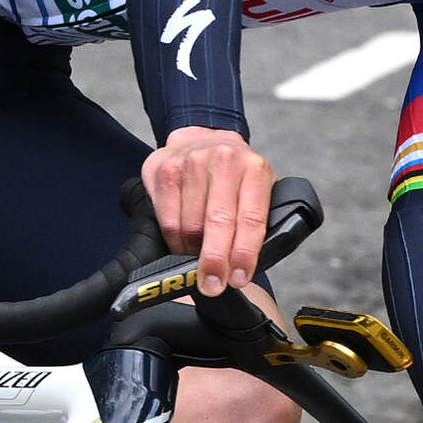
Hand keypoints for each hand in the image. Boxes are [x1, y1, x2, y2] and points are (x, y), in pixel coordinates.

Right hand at [140, 125, 276, 292]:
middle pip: (218, 222)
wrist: (200, 137)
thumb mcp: (255, 188)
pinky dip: (173, 240)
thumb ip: (254, 220)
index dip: (244, 253)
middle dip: (215, 260)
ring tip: (196, 257)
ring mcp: (193, 163)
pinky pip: (168, 219)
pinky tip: (180, 243)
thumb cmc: (231, 174)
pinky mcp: (166, 170)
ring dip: (192, 251)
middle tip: (211, 285)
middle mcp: (225, 162)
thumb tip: (244, 266)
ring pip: (190, 225)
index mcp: (255, 170)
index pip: (251, 218)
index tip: (237, 279)